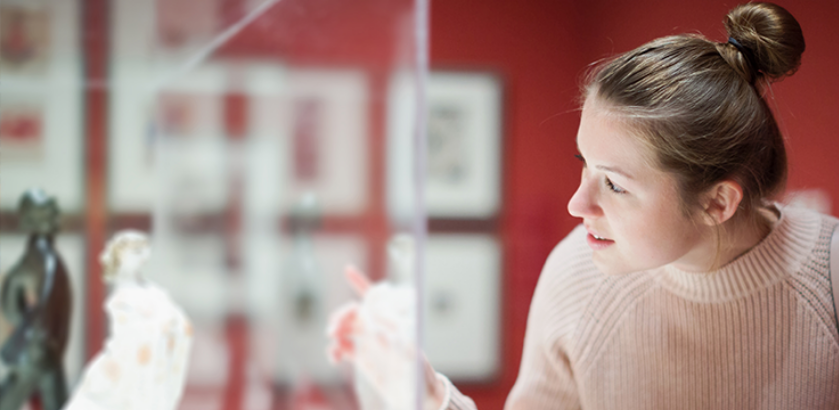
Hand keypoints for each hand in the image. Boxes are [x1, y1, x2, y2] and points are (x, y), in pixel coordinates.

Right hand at [325, 265, 446, 408]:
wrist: (416, 395)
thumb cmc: (418, 373)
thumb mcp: (410, 355)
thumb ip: (395, 339)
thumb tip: (379, 326)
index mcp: (390, 321)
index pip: (375, 298)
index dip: (361, 283)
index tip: (348, 270)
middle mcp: (378, 328)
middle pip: (354, 312)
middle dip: (341, 315)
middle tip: (333, 329)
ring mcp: (369, 341)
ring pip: (345, 327)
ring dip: (335, 329)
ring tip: (333, 340)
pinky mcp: (361, 357)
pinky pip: (342, 347)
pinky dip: (334, 349)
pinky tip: (334, 357)